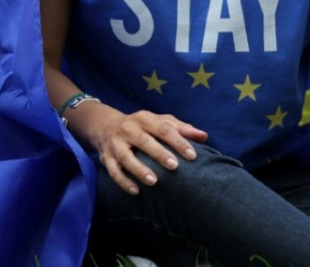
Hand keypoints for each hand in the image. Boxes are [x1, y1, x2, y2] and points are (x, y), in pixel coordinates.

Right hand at [90, 109, 207, 194]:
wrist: (105, 125)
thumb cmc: (141, 126)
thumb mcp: (159, 121)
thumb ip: (181, 128)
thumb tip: (204, 136)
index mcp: (144, 119)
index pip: (163, 128)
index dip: (178, 141)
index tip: (192, 155)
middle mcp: (128, 129)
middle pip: (144, 141)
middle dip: (159, 153)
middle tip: (174, 166)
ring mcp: (115, 144)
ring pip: (126, 157)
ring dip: (139, 169)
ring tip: (154, 182)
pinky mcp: (106, 158)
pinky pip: (113, 171)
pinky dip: (124, 182)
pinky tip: (136, 192)